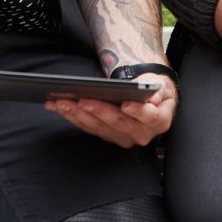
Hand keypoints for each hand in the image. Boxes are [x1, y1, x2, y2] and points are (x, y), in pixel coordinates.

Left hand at [45, 74, 177, 147]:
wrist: (148, 98)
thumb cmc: (154, 89)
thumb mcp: (161, 84)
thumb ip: (158, 89)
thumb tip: (153, 97)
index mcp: (159, 120)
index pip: (149, 117)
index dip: (137, 111)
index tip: (125, 104)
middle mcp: (141, 134)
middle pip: (118, 123)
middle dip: (98, 110)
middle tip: (82, 99)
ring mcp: (123, 137)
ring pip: (99, 127)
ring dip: (78, 114)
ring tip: (62, 101)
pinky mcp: (107, 136)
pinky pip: (89, 128)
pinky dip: (73, 117)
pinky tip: (60, 106)